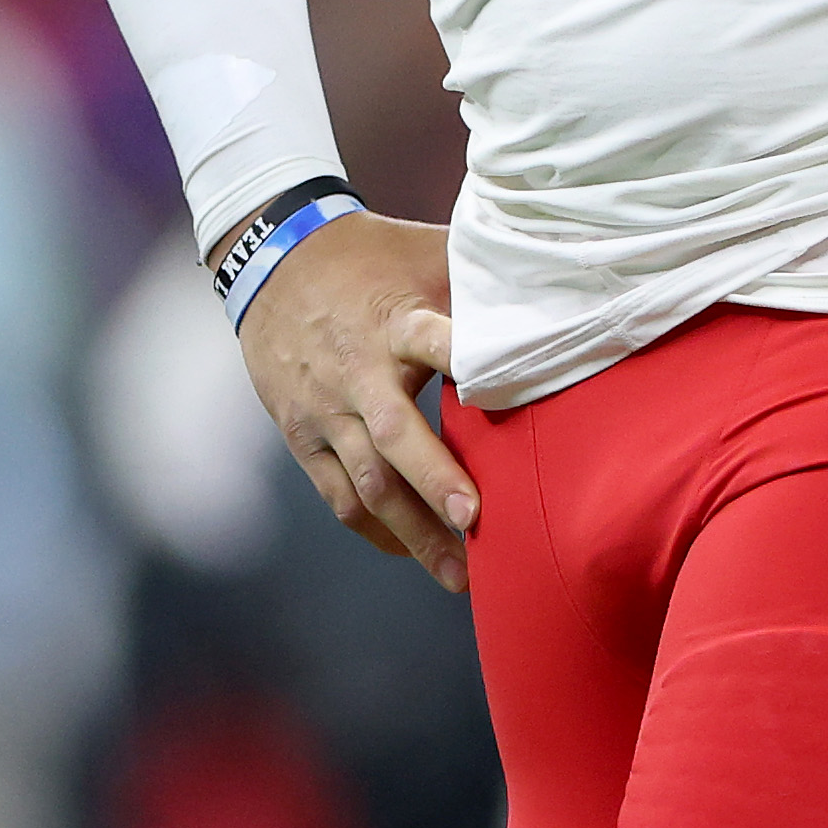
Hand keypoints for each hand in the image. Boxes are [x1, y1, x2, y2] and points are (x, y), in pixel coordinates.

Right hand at [231, 211, 472, 592]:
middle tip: (475, 521)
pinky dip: (374, 530)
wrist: (272, 258)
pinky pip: (336, 494)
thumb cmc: (368, 258)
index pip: (429, 340)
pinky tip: (410, 551)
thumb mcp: (423, 253)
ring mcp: (325, 409)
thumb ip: (479, 281)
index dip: (460, 360)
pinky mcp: (302, 435)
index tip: (497, 390)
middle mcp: (357, 372)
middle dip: (434, 480)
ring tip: (458, 574)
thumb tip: (555, 298)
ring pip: (365, 482)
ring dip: (412, 532)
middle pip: (392, 434)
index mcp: (394, 321)